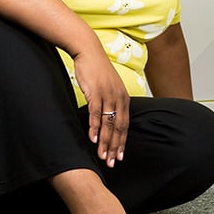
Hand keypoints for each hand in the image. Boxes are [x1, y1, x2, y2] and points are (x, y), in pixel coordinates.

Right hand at [75, 49, 129, 167]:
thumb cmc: (97, 71)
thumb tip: (108, 118)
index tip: (119, 156)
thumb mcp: (108, 87)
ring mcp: (108, 95)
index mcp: (123, 98)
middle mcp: (119, 98)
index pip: (124, 125)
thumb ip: (110, 102)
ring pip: (107, 123)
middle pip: (118, 127)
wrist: (89, 51)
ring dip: (105, 142)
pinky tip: (92, 139)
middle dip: (114, 147)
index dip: (122, 142)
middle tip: (111, 163)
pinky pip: (95, 113)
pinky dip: (94, 127)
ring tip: (102, 157)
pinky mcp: (95, 92)